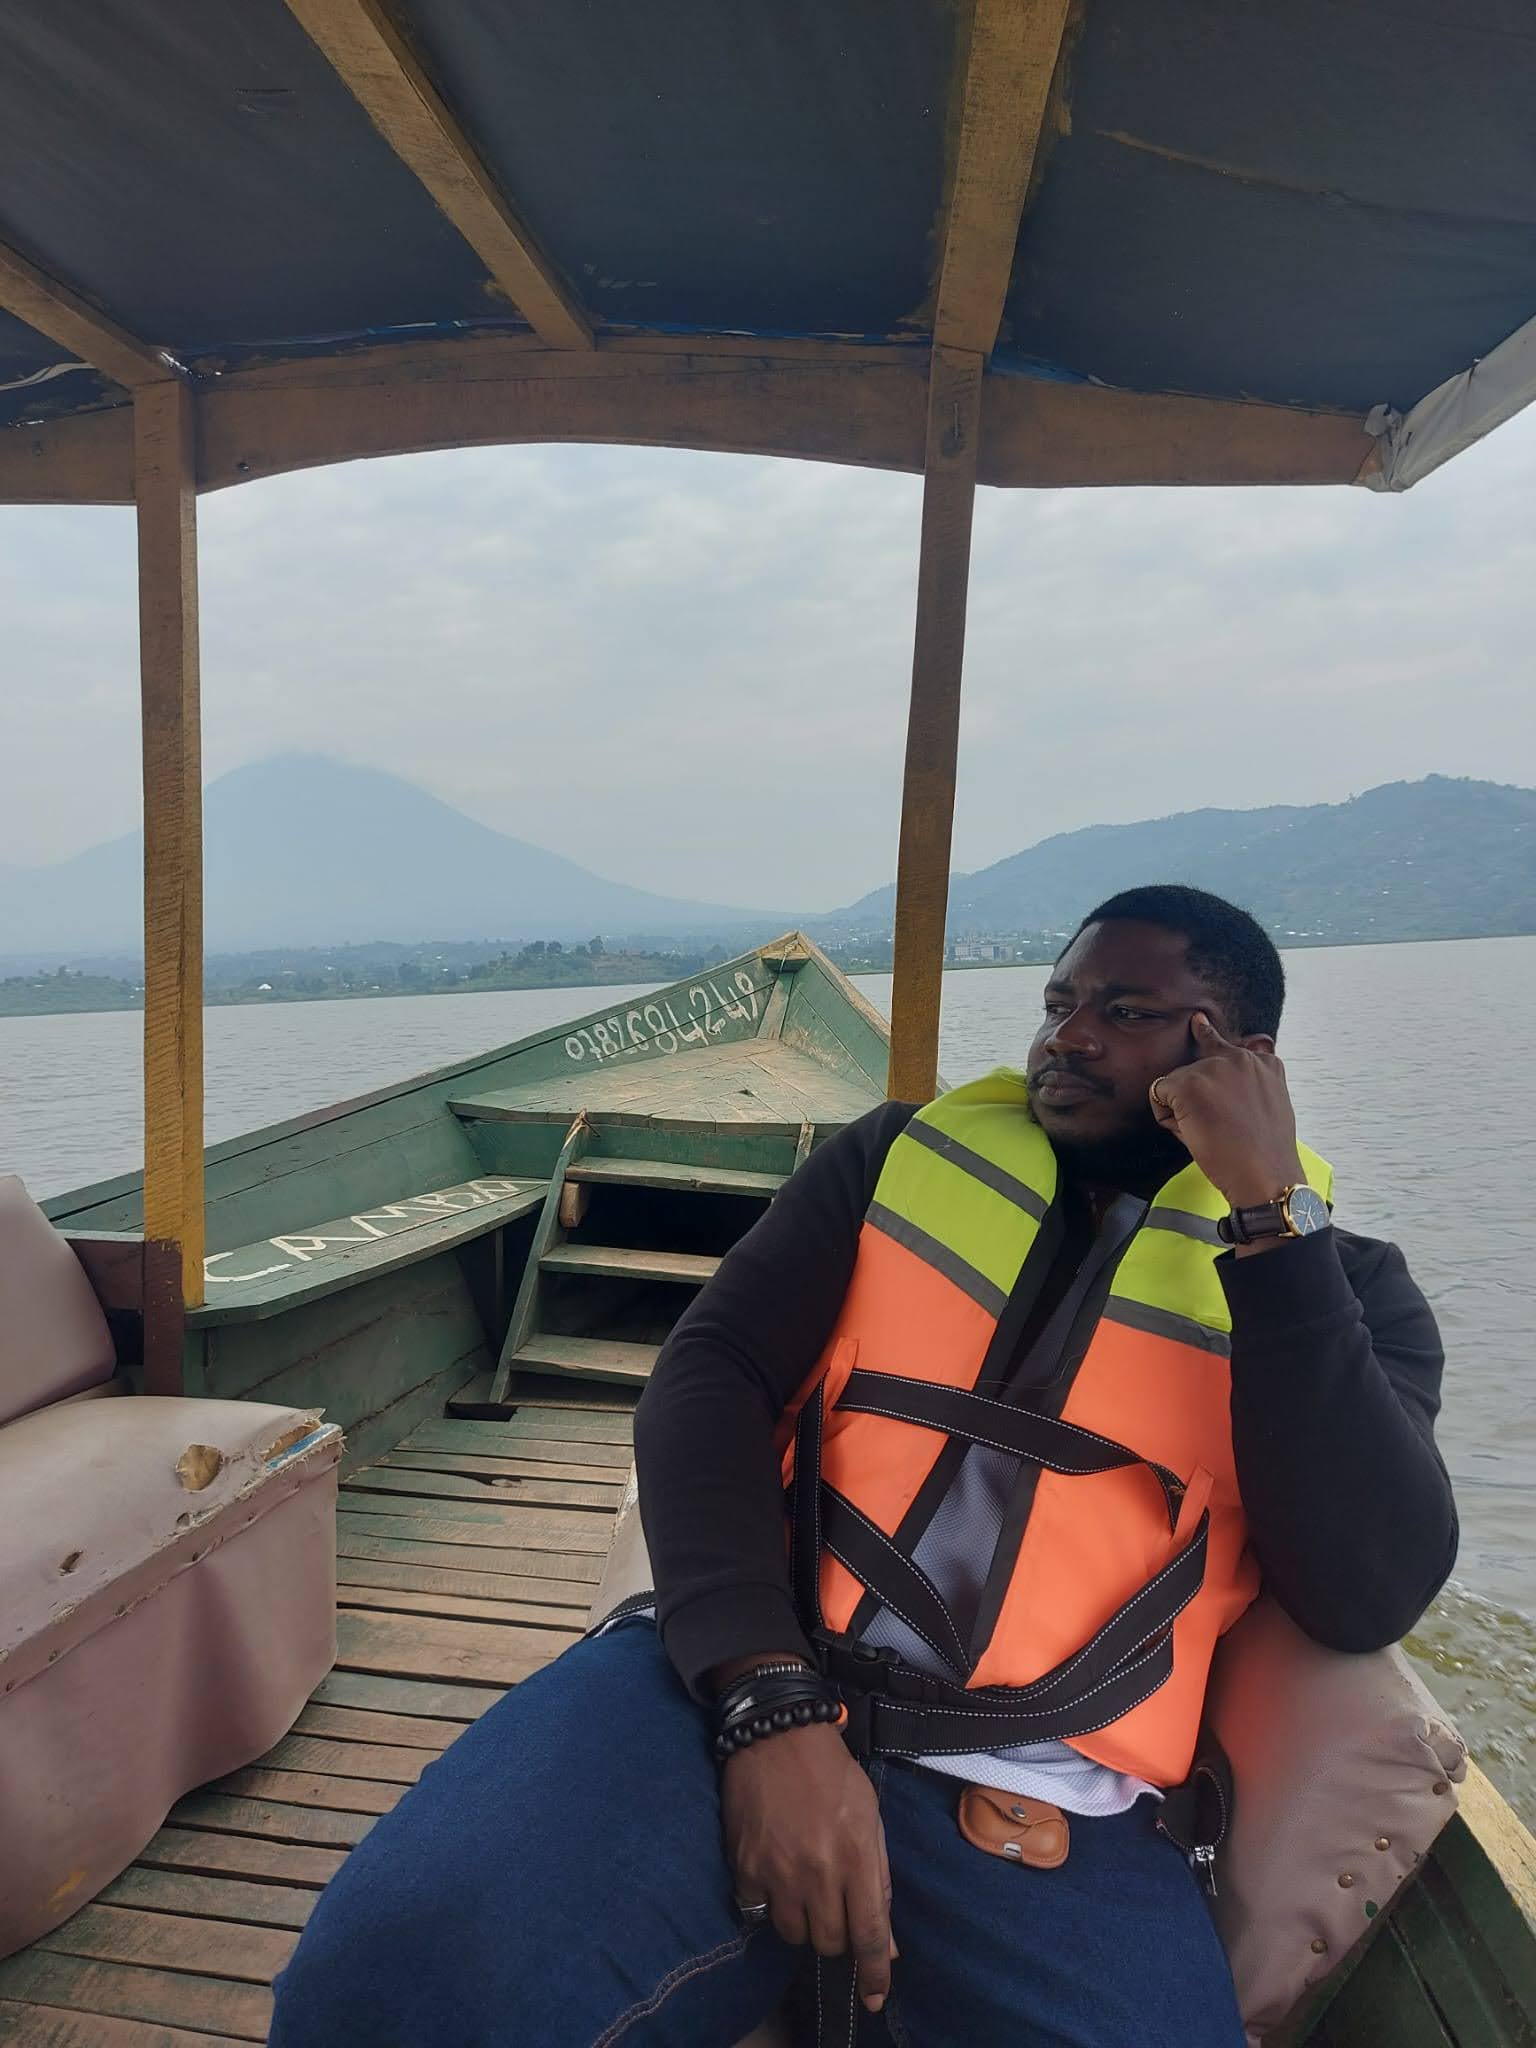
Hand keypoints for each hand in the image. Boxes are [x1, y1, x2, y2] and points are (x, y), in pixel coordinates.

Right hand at [721, 1721, 895, 2013]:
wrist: (777, 1734)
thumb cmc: (832, 1773)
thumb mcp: (870, 1818)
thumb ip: (879, 1880)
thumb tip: (888, 1943)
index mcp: (856, 1857)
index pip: (870, 1934)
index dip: (874, 1972)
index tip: (874, 1996)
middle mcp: (818, 1872)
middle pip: (829, 1942)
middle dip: (836, 1935)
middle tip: (833, 1904)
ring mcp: (777, 1871)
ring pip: (793, 1934)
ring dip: (803, 1921)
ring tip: (803, 1886)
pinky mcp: (744, 1866)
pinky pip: (758, 1912)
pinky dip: (768, 1903)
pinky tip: (773, 1874)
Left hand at [1149, 1011, 1303, 1210]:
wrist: (1265, 1175)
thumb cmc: (1265, 1154)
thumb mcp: (1271, 1109)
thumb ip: (1250, 1087)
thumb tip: (1217, 1086)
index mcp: (1265, 1064)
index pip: (1228, 1045)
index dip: (1208, 1035)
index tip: (1197, 1021)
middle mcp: (1239, 1058)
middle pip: (1196, 1070)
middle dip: (1197, 1097)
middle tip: (1218, 1128)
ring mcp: (1214, 1068)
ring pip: (1177, 1082)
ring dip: (1182, 1106)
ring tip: (1210, 1133)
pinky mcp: (1190, 1083)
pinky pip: (1159, 1093)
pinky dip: (1166, 1115)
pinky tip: (1192, 1132)